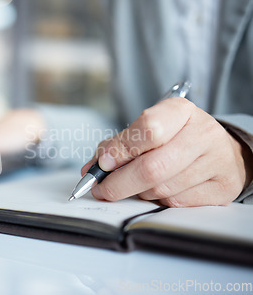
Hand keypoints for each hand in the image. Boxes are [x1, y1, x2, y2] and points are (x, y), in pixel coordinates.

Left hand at [81, 98, 252, 206]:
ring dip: (139, 192)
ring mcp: (216, 161)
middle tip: (102, 189)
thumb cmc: (175, 139)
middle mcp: (203, 133)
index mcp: (180, 111)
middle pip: (152, 166)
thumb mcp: (147, 130)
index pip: (148, 127)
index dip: (120, 149)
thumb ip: (117, 146)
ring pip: (162, 188)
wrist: (221, 151)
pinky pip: (177, 203)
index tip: (102, 164)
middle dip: (119, 183)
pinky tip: (160, 190)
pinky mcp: (223, 188)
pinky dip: (159, 201)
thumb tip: (91, 170)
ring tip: (136, 185)